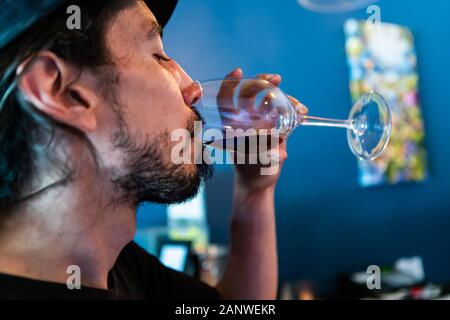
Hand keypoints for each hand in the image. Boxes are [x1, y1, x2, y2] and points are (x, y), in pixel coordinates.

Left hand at [217, 68, 307, 192]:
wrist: (259, 179)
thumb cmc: (251, 170)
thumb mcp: (257, 163)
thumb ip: (267, 155)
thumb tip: (280, 149)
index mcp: (232, 124)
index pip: (226, 99)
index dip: (230, 83)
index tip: (239, 72)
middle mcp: (244, 118)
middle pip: (249, 92)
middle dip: (261, 82)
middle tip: (275, 79)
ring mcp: (259, 118)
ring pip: (267, 97)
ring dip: (280, 93)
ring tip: (296, 104)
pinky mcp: (273, 122)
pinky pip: (281, 108)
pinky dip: (292, 107)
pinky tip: (301, 112)